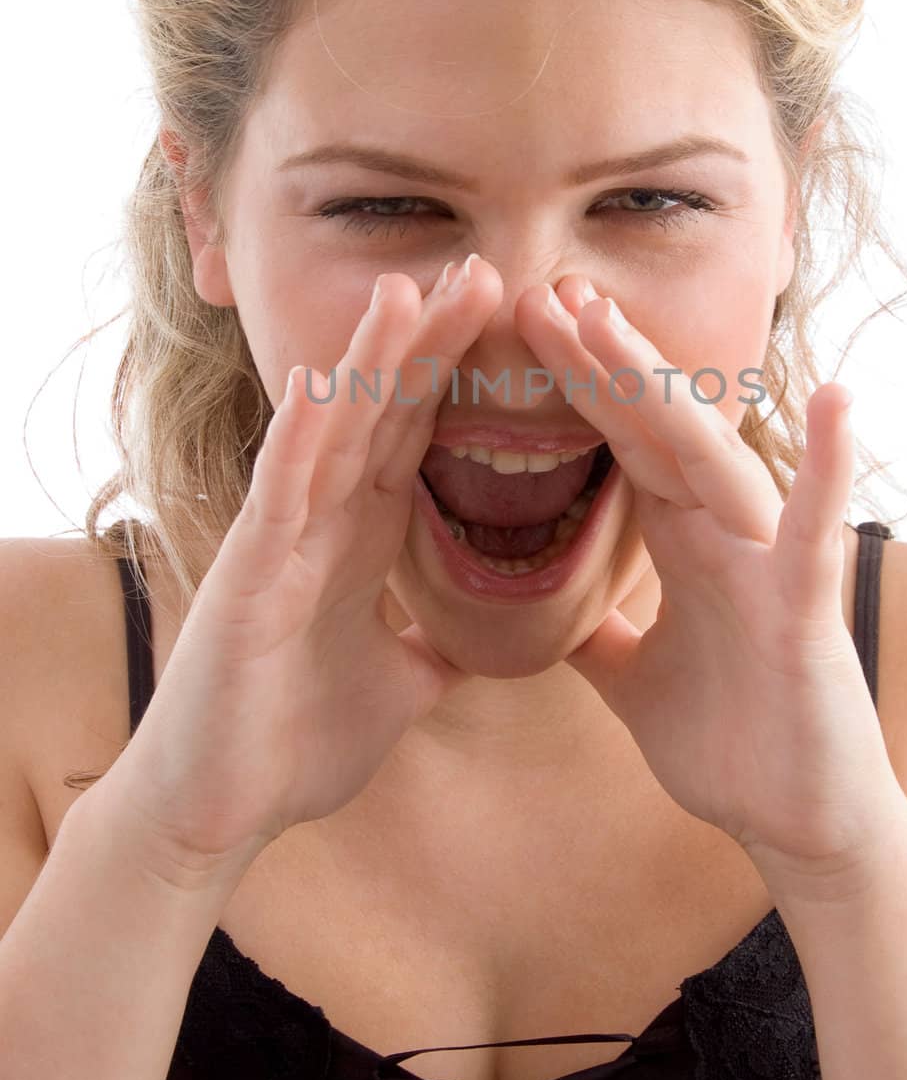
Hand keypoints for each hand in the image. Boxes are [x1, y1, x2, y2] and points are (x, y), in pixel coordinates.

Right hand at [104, 262, 503, 888]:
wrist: (226, 811)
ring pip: (330, 435)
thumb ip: (436, 645)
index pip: (416, 435)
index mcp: (362, 538)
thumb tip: (479, 640)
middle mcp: (322, 523)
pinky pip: (277, 496)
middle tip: (480, 268)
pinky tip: (321, 386)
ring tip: (408, 291)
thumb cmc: (296, 742)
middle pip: (383, 413)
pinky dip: (299, 439)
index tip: (508, 315)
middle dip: (430, 342)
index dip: (458, 373)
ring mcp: (281, 543)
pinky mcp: (247, 578)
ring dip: (367, 364)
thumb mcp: (401, 683)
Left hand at [515, 274, 906, 907]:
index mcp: (681, 542)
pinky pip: (815, 529)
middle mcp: (723, 533)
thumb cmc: (732, 746)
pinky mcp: (805, 607)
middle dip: (599, 361)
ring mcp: (766, 561)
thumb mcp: (632, 678)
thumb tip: (549, 610)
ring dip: (663, 387)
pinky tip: (834, 400)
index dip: (577, 385)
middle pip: (653, 428)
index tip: (527, 324)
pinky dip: (828, 464)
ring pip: (710, 455)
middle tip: (544, 290)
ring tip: (609, 318)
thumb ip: (597, 631)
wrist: (798, 826)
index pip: (619, 444)